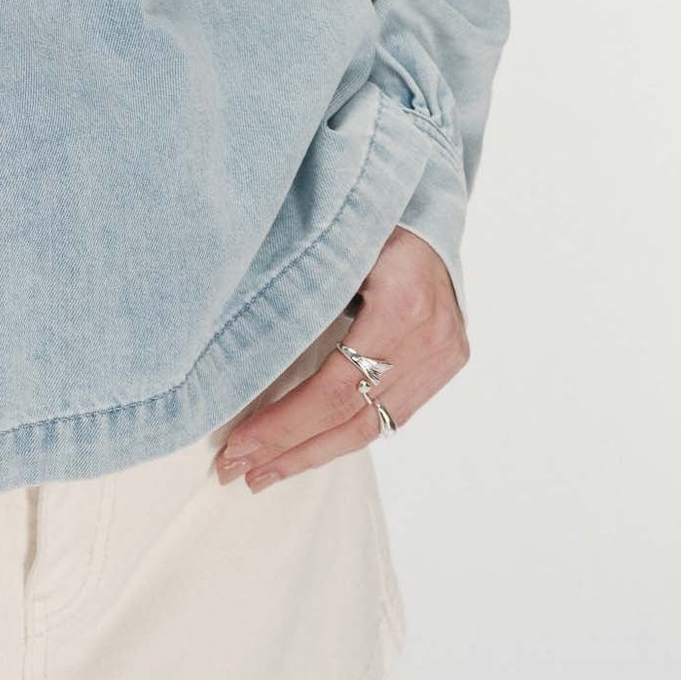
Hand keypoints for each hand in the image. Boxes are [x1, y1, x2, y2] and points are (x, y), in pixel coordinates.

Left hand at [213, 227, 466, 490]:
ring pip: (372, 427)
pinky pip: (390, 415)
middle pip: (352, 417)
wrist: (428, 208)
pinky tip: (307, 447)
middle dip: (290, 450)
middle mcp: (430, 340)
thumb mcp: (336, 243)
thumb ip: (301, 292)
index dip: (284, 424)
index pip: (335, 388)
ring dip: (313, 453)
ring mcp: (443, 356)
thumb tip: (234, 349)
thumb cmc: (368, 216)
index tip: (237, 445)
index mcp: (401, 306)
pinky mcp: (446, 364)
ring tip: (264, 471)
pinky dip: (344, 433)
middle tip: (237, 471)